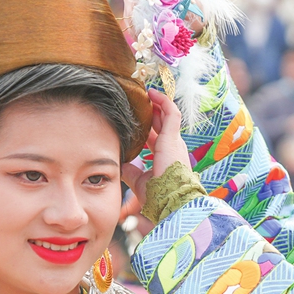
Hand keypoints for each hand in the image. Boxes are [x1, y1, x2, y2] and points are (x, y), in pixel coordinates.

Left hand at [122, 90, 185, 213]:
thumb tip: (119, 163)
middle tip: (141, 102)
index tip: (138, 120)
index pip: (156, 138)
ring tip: (147, 93)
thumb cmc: (158, 195)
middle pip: (162, 124)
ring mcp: (174, 141)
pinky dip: (164, 102)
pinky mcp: (173, 137)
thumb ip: (131, 171)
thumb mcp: (139, 180)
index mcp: (165, 157)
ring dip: (158, 104)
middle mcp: (172, 147)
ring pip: (167, 116)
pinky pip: (171, 113)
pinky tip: (153, 94)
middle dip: (152, 112)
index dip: (148, 128)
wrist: (170, 200)